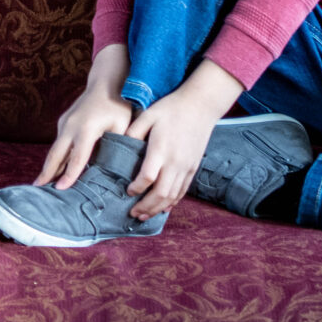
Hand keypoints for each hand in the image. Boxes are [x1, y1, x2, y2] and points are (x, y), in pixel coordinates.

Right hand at [37, 43, 136, 189]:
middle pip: (56, 154)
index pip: (76, 158)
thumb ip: (116, 148)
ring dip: (49, 166)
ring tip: (43, 184)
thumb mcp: (123, 128)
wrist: (106, 83)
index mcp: (86, 129)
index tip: (61, 189)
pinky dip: (55, 158)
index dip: (69, 175)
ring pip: (55, 149)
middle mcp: (70, 126)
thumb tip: (115, 172)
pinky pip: (58, 143)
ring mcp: (65, 123)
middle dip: (47, 172)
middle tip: (37, 190)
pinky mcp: (64, 122)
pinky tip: (54, 170)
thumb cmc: (118, 107)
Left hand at [124, 57, 244, 218]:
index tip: (126, 192)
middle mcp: (175, 162)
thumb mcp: (148, 115)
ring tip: (144, 215)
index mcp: (161, 149)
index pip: (147, 177)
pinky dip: (172, 202)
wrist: (200, 106)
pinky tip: (163, 208)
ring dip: (157, 208)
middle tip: (132, 214)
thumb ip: (133, 131)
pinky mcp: (193, 167)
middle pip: (161, 193)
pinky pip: (183, 191)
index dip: (136, 188)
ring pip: (173, 196)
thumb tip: (120, 145)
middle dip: (146, 207)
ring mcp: (186, 167)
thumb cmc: (171, 108)